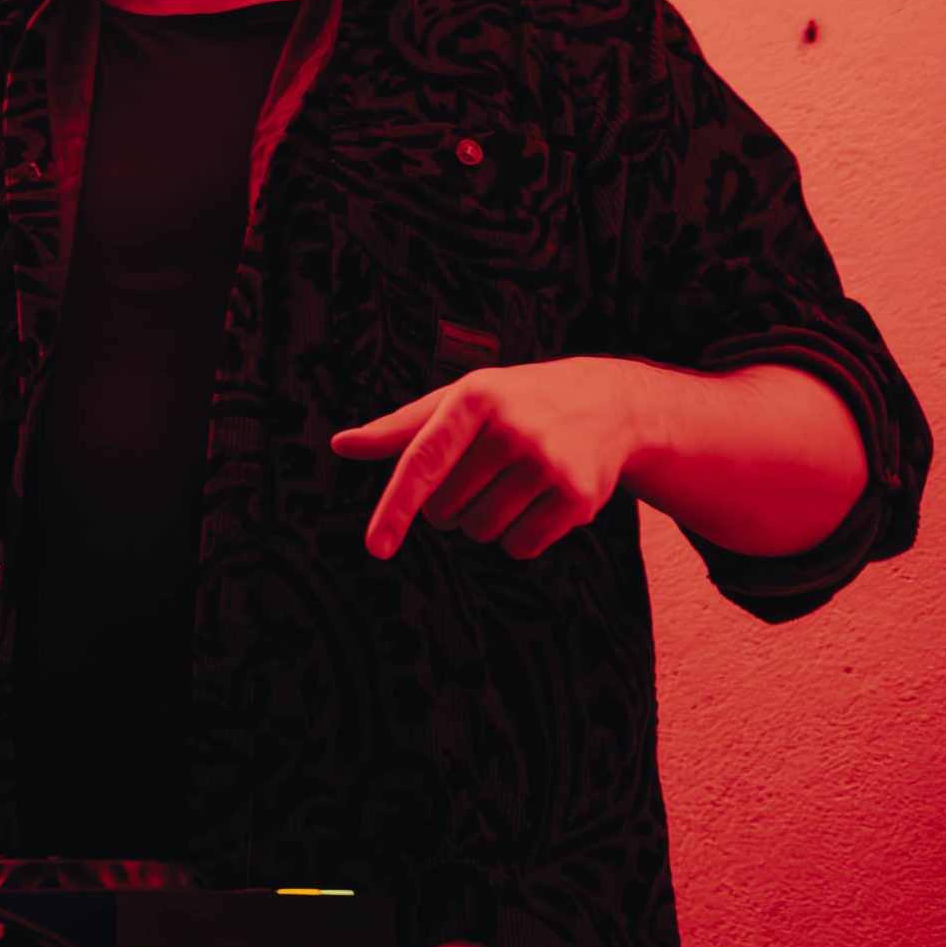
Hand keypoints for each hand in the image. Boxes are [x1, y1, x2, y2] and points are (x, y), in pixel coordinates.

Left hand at [331, 358, 649, 560]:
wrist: (604, 404)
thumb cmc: (514, 402)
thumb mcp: (459, 400)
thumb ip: (400, 429)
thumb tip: (341, 445)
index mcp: (473, 398)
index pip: (423, 461)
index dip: (396, 506)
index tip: (376, 546)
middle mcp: (511, 428)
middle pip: (447, 510)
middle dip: (451, 504)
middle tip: (481, 470)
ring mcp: (548, 463)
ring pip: (481, 533)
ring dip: (484, 522)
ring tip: (511, 482)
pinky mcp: (578, 498)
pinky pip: (520, 548)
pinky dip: (519, 536)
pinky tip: (538, 500)